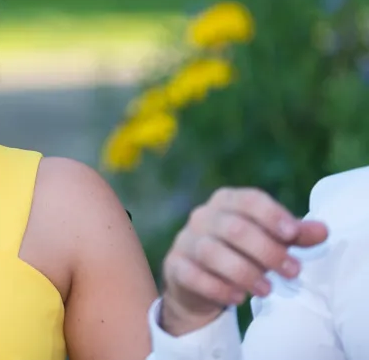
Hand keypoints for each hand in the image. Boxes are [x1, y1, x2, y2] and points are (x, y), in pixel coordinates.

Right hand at [159, 187, 328, 335]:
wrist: (198, 281)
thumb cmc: (240, 253)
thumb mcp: (269, 241)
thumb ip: (294, 235)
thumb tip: (323, 230)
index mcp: (226, 202)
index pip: (249, 200)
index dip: (272, 215)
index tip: (293, 235)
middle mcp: (203, 216)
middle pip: (233, 228)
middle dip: (267, 251)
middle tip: (292, 271)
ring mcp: (185, 240)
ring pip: (211, 252)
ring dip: (244, 272)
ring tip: (267, 289)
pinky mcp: (175, 265)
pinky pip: (193, 275)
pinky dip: (218, 287)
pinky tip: (238, 297)